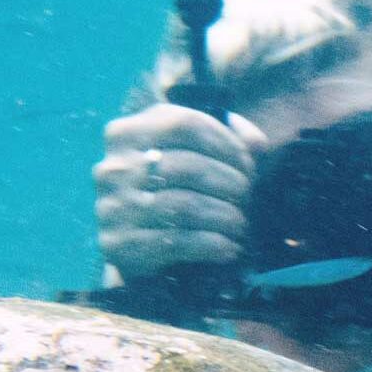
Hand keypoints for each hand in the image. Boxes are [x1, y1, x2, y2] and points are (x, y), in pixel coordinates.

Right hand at [93, 103, 266, 282]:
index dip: (226, 143)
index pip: (184, 123)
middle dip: (231, 183)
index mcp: (127, 133)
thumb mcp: (189, 153)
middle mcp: (114, 167)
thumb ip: (227, 139)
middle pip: (189, 166)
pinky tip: (229, 248)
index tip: (248, 165)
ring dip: (226, 217)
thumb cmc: (169, 188)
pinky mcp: (120, 245)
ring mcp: (113, 207)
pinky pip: (178, 242)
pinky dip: (213, 245)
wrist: (130, 242)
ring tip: (241, 223)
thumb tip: (258, 144)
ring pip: (185, 206)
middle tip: (247, 197)